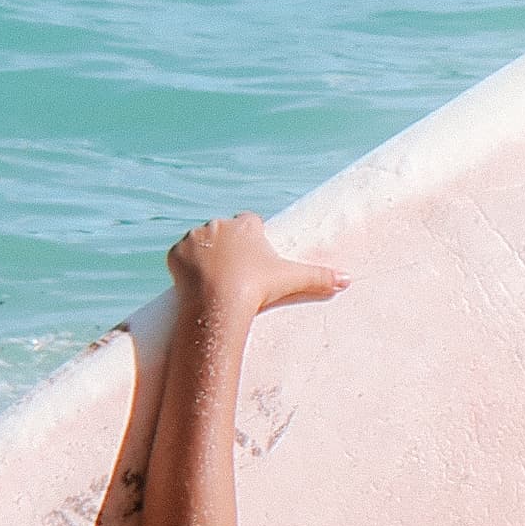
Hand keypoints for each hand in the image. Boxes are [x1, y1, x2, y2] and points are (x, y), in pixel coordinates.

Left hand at [169, 213, 346, 323]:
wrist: (218, 302)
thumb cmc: (257, 288)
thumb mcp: (291, 280)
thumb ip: (319, 277)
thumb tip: (349, 279)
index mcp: (246, 225)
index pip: (250, 223)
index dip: (253, 240)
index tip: (255, 261)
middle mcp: (219, 225)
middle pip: (224, 232)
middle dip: (228, 248)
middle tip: (234, 275)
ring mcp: (195, 237)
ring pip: (201, 243)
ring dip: (205, 256)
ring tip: (213, 281)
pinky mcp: (175, 252)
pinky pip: (178, 257)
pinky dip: (183, 268)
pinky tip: (193, 284)